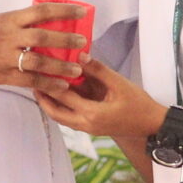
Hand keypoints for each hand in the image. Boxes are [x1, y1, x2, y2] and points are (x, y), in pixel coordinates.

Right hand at [0, 3, 91, 93]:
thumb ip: (17, 24)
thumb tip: (42, 25)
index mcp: (9, 20)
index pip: (41, 11)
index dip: (63, 11)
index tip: (81, 11)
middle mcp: (9, 37)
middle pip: (44, 38)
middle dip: (66, 41)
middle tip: (83, 41)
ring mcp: (6, 57)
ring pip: (39, 62)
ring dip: (61, 66)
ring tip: (77, 69)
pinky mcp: (3, 75)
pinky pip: (30, 81)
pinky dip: (48, 84)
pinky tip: (61, 86)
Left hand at [33, 58, 168, 143]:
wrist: (151, 125)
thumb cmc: (138, 104)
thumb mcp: (119, 83)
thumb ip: (97, 69)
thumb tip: (79, 54)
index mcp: (92, 114)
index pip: (63, 96)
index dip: (49, 81)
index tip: (39, 68)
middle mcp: (85, 124)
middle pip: (54, 112)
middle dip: (42, 97)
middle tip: (31, 80)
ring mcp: (87, 128)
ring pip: (60, 117)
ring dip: (49, 103)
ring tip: (39, 85)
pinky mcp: (90, 127)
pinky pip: (68, 117)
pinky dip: (60, 106)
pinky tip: (58, 93)